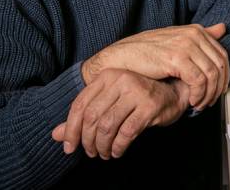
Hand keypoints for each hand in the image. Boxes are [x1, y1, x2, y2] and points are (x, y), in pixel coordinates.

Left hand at [52, 69, 189, 158]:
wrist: (173, 93)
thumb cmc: (137, 98)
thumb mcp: (109, 102)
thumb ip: (83, 117)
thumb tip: (56, 135)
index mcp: (107, 76)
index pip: (80, 105)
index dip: (71, 130)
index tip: (69, 148)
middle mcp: (120, 80)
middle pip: (92, 117)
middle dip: (87, 141)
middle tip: (90, 152)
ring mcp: (136, 92)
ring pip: (107, 126)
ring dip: (102, 146)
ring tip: (104, 153)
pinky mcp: (149, 106)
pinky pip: (126, 132)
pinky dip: (118, 147)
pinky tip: (118, 151)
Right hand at [82, 23, 228, 109]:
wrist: (120, 58)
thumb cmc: (144, 52)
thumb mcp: (175, 41)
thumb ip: (200, 36)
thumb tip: (222, 28)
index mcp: (195, 30)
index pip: (222, 54)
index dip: (224, 76)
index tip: (219, 90)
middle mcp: (193, 35)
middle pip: (220, 65)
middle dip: (218, 87)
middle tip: (210, 100)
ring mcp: (185, 45)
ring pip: (211, 74)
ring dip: (208, 94)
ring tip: (199, 103)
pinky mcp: (177, 58)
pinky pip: (199, 80)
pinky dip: (198, 94)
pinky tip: (192, 101)